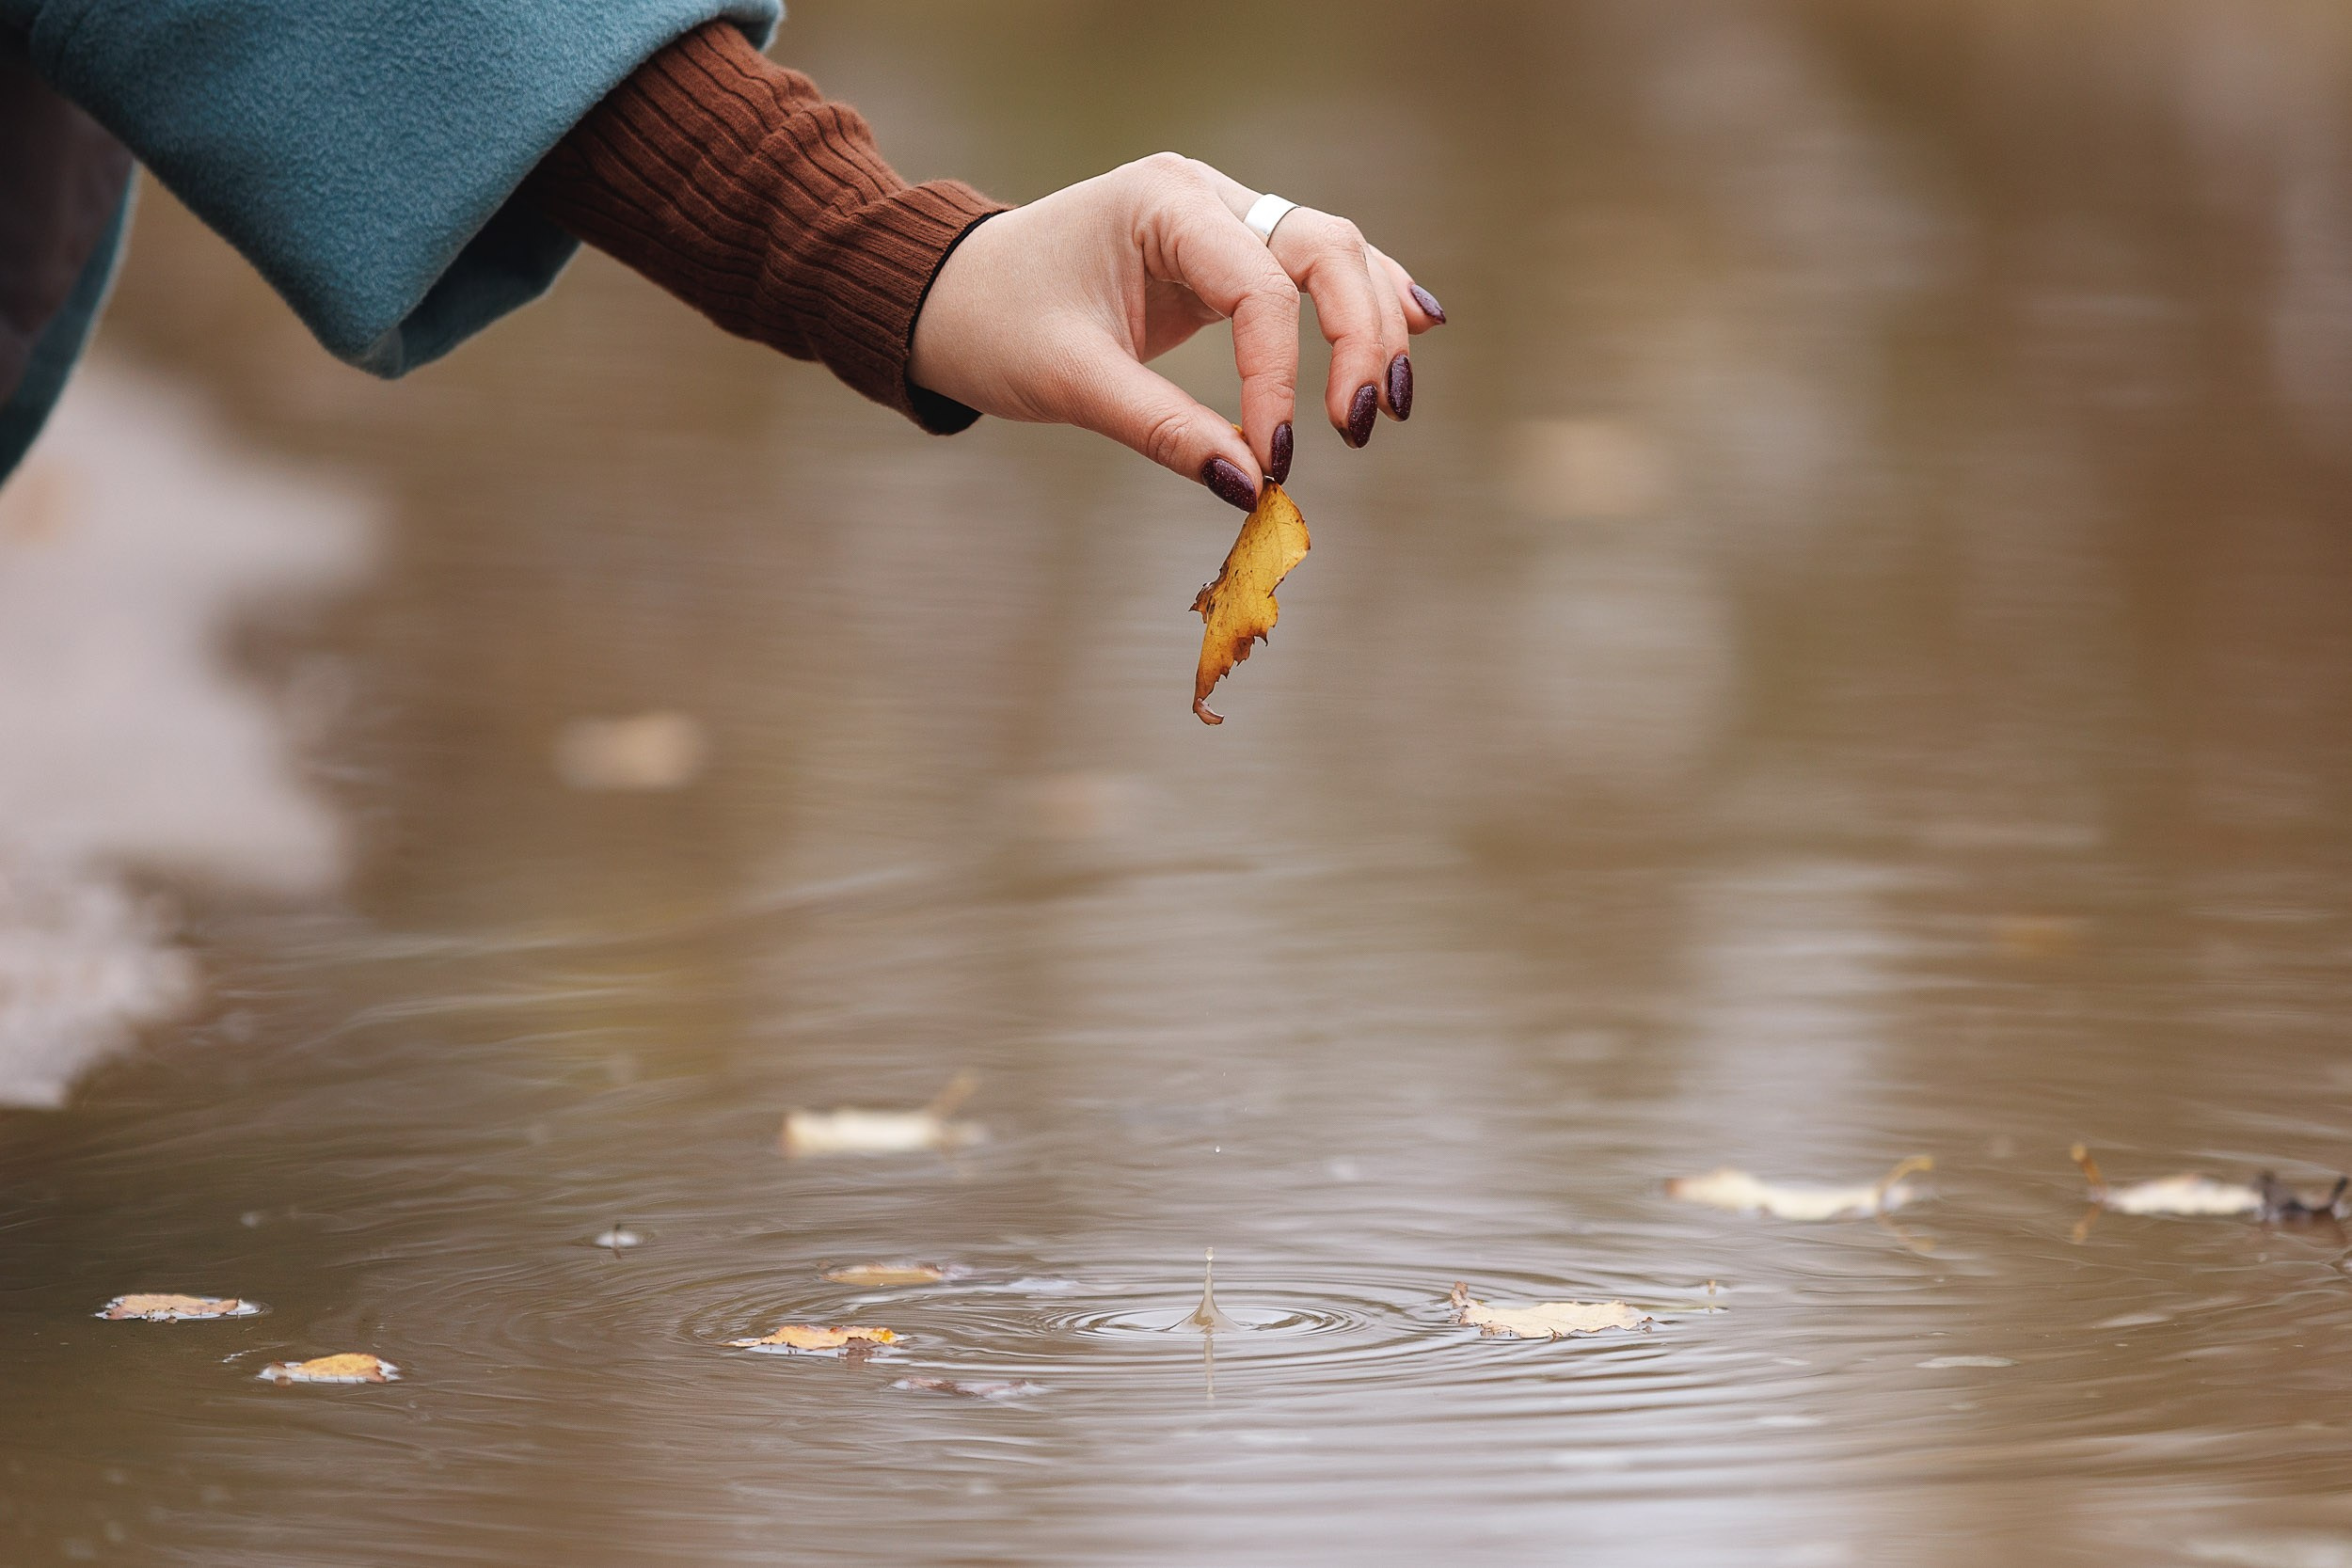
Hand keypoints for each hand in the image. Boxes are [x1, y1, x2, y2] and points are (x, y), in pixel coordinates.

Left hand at [907, 153, 1444, 509]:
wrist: (950, 294)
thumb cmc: (995, 326)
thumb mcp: (1071, 383)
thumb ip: (1164, 431)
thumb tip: (1247, 490)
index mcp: (1161, 201)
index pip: (1258, 286)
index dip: (1278, 379)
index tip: (1274, 462)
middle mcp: (1202, 194)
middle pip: (1323, 248)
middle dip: (1357, 336)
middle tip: (1364, 427)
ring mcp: (1218, 217)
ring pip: (1332, 253)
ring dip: (1372, 322)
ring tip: (1391, 401)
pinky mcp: (1223, 254)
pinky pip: (1310, 270)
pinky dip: (1362, 299)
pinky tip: (1416, 325)